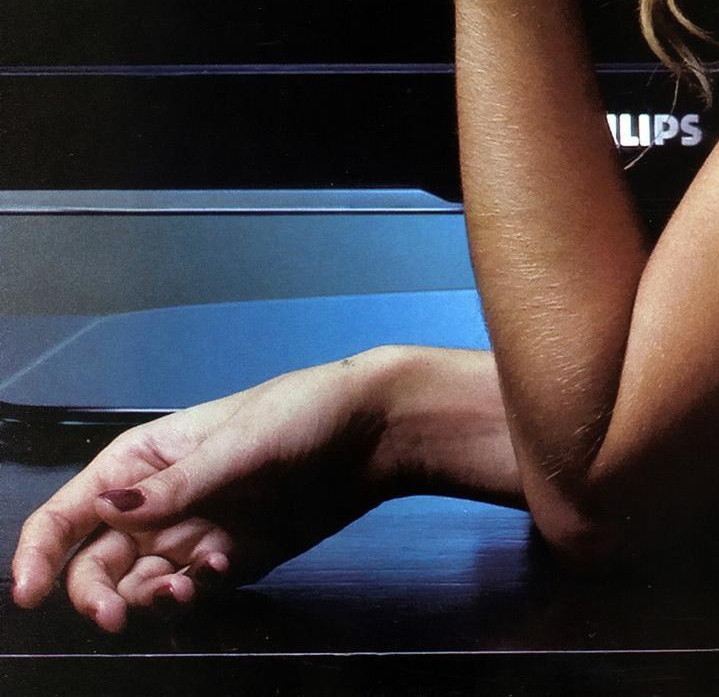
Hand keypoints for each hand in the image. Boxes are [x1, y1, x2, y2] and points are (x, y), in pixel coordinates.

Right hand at [9, 350, 410, 632]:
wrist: (375, 435)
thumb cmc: (305, 412)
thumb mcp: (237, 442)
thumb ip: (175, 485)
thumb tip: (105, 508)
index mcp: (150, 458)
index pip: (74, 507)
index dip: (41, 549)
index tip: (28, 592)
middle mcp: (164, 499)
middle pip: (97, 560)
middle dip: (93, 592)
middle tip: (113, 615)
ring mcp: (197, 530)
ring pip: (138, 584)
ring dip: (145, 598)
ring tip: (182, 588)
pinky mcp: (232, 558)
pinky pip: (189, 591)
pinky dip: (191, 594)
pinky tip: (217, 574)